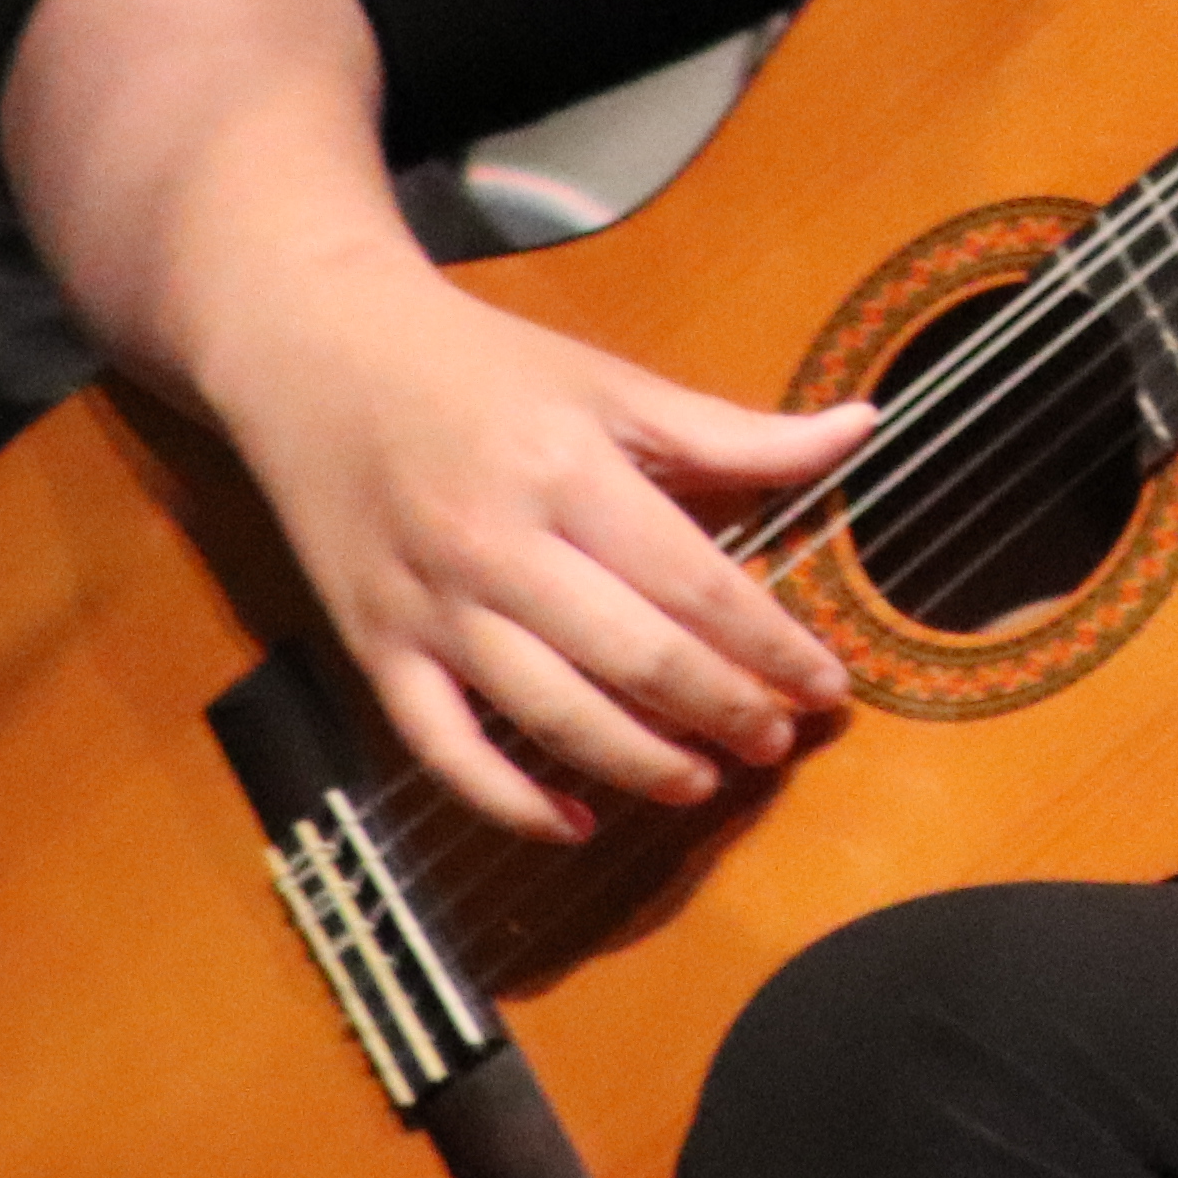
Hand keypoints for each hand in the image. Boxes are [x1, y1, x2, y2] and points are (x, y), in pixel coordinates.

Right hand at [207, 264, 873, 841]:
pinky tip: (575, 824)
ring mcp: (431, 606)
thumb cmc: (480, 367)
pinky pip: (445, 752)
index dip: (772, 646)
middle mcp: (500, 546)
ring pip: (551, 716)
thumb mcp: (610, 383)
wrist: (317, 353)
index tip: (825, 686)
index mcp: (569, 471)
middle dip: (723, 712)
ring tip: (703, 782)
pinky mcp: (374, 648)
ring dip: (641, 763)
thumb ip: (732, 431)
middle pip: (635, 659)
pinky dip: (510, 803)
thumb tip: (860, 429)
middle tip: (778, 742)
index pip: (696, 584)